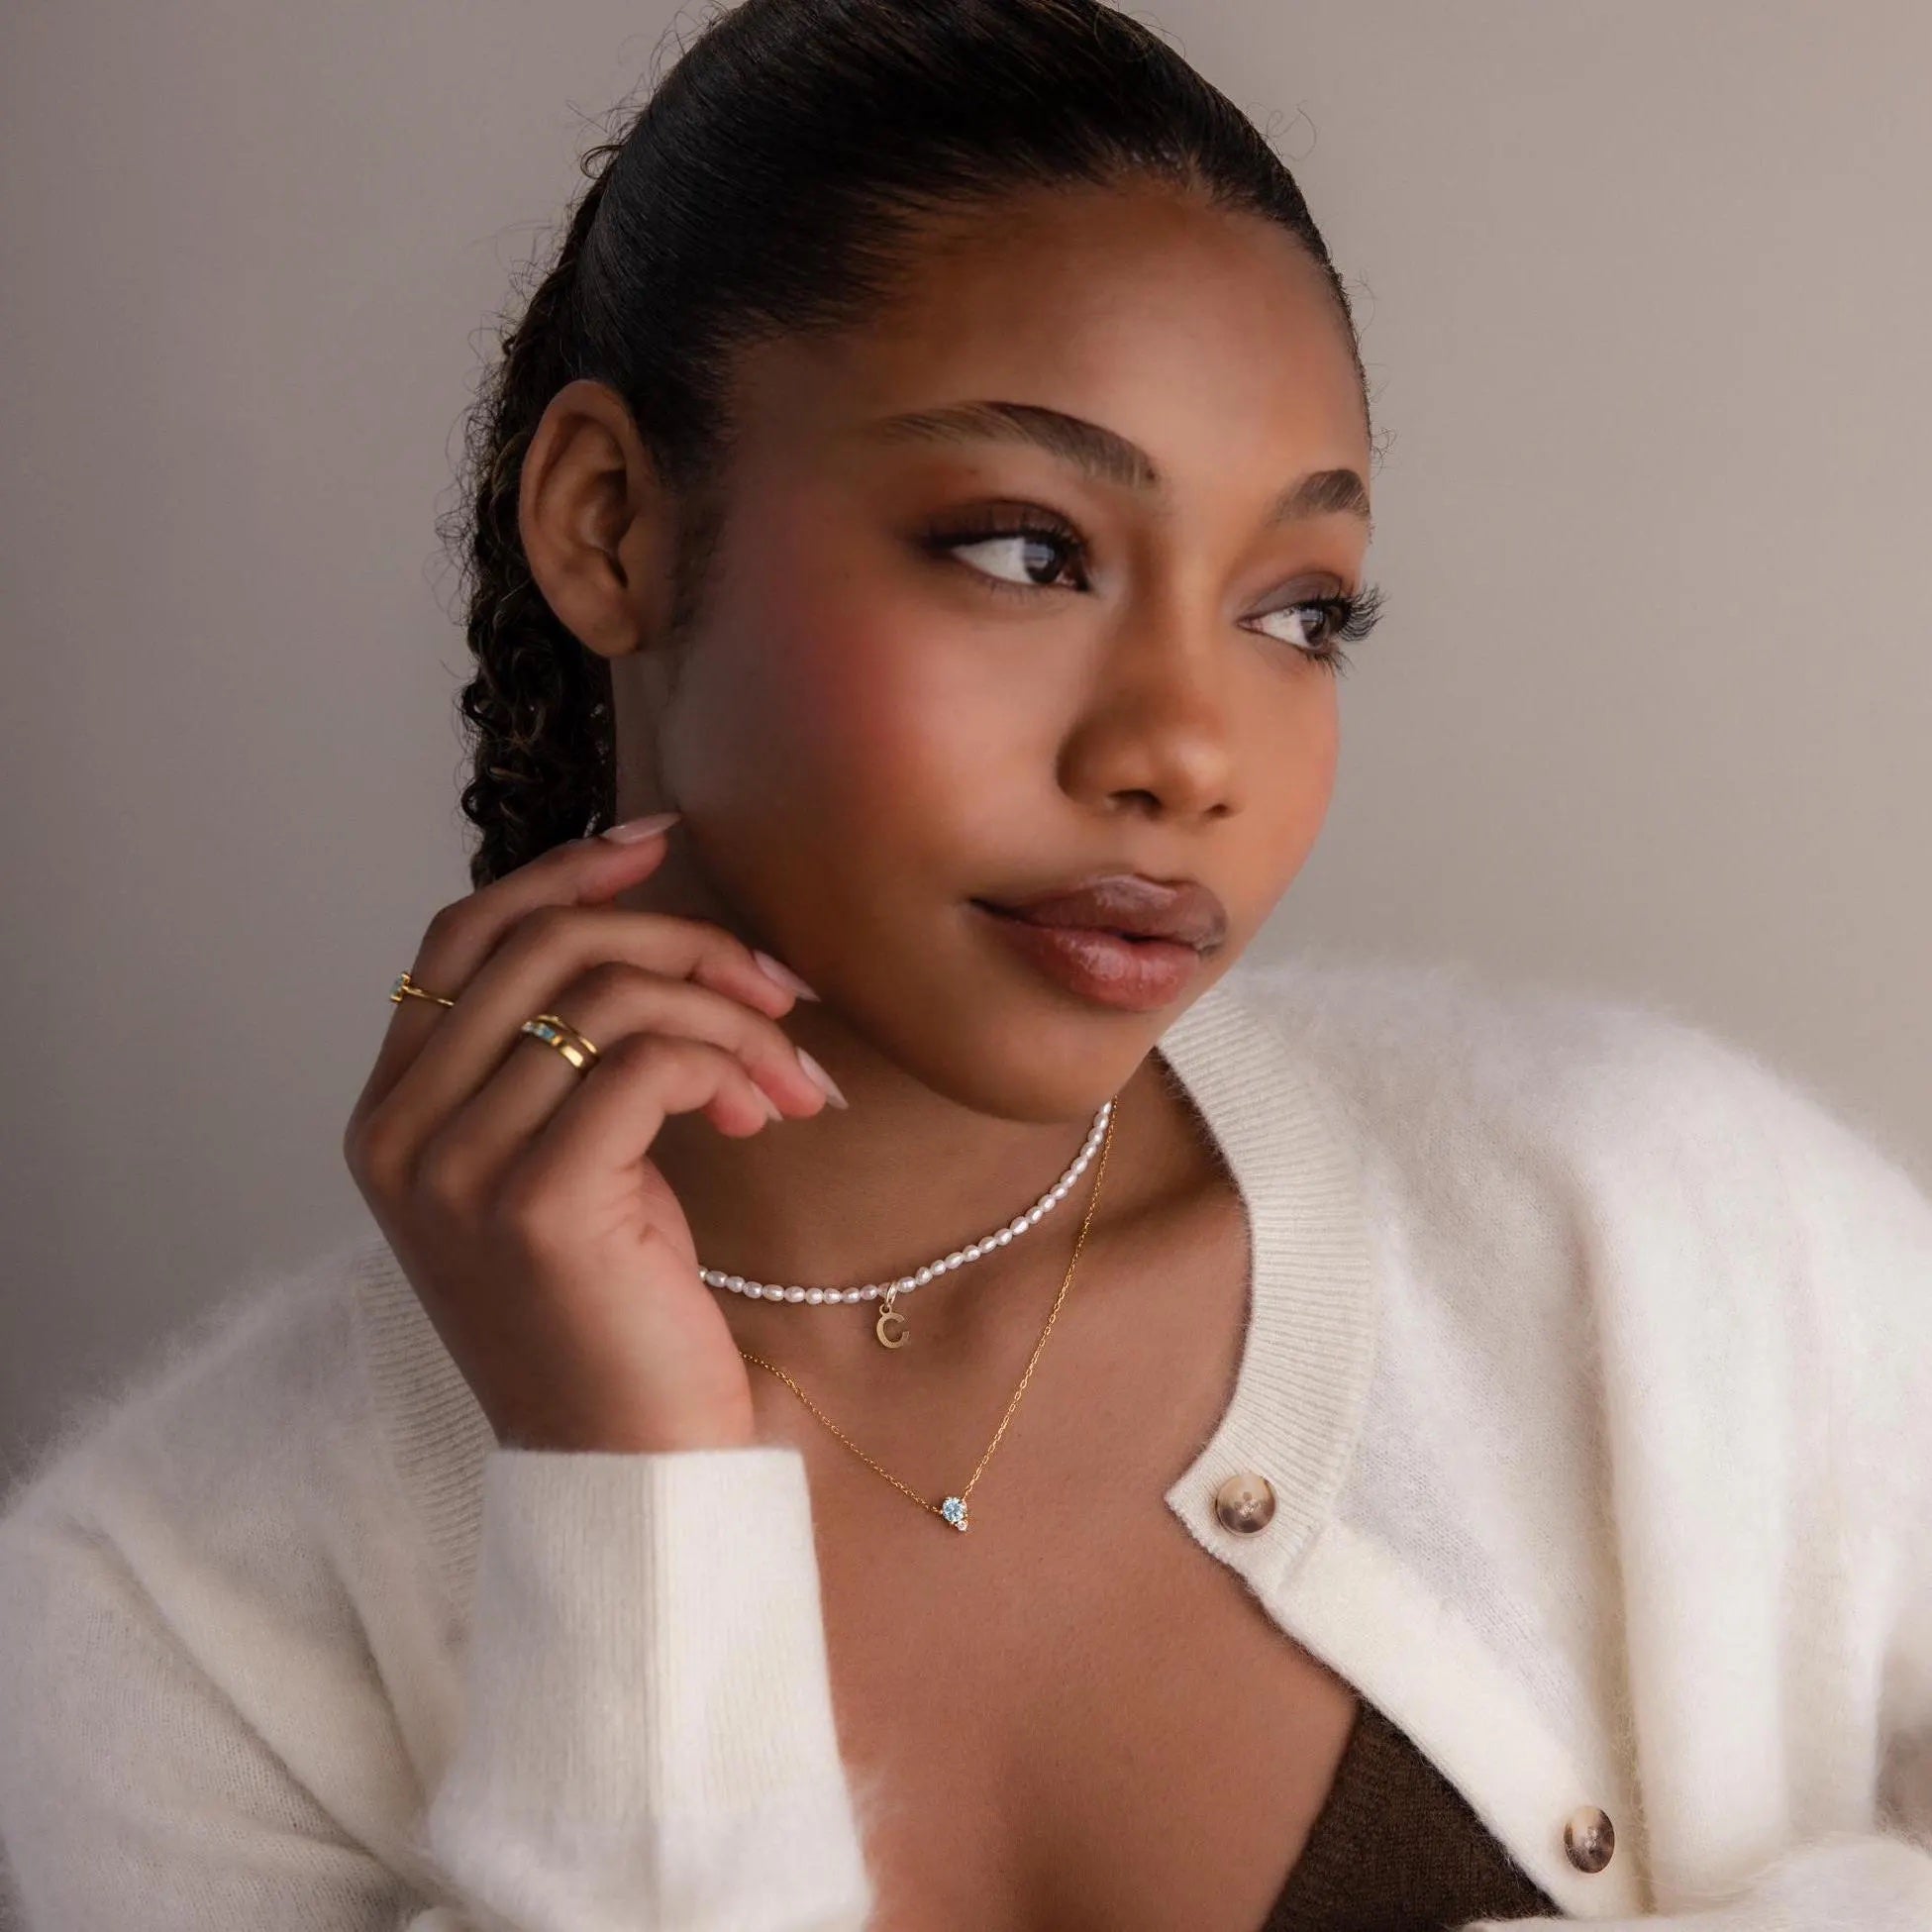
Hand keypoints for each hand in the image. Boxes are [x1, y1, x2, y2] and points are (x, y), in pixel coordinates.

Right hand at [341, 820, 839, 1453]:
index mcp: (393, 1113)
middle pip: (539, 944)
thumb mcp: (572, 1162)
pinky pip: (645, 1060)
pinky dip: (729, 1062)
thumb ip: (563, 1056)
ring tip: (791, 1077)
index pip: (460, 936)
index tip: (662, 847)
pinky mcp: (534, 1205)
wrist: (631, 1468)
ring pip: (607, 996)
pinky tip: (771, 1113)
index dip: (562, 874)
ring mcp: (452, 1170)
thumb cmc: (616, 1314)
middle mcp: (397, 1133)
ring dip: (730, 1013)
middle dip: (681, 941)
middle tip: (776, 986)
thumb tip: (643, 928)